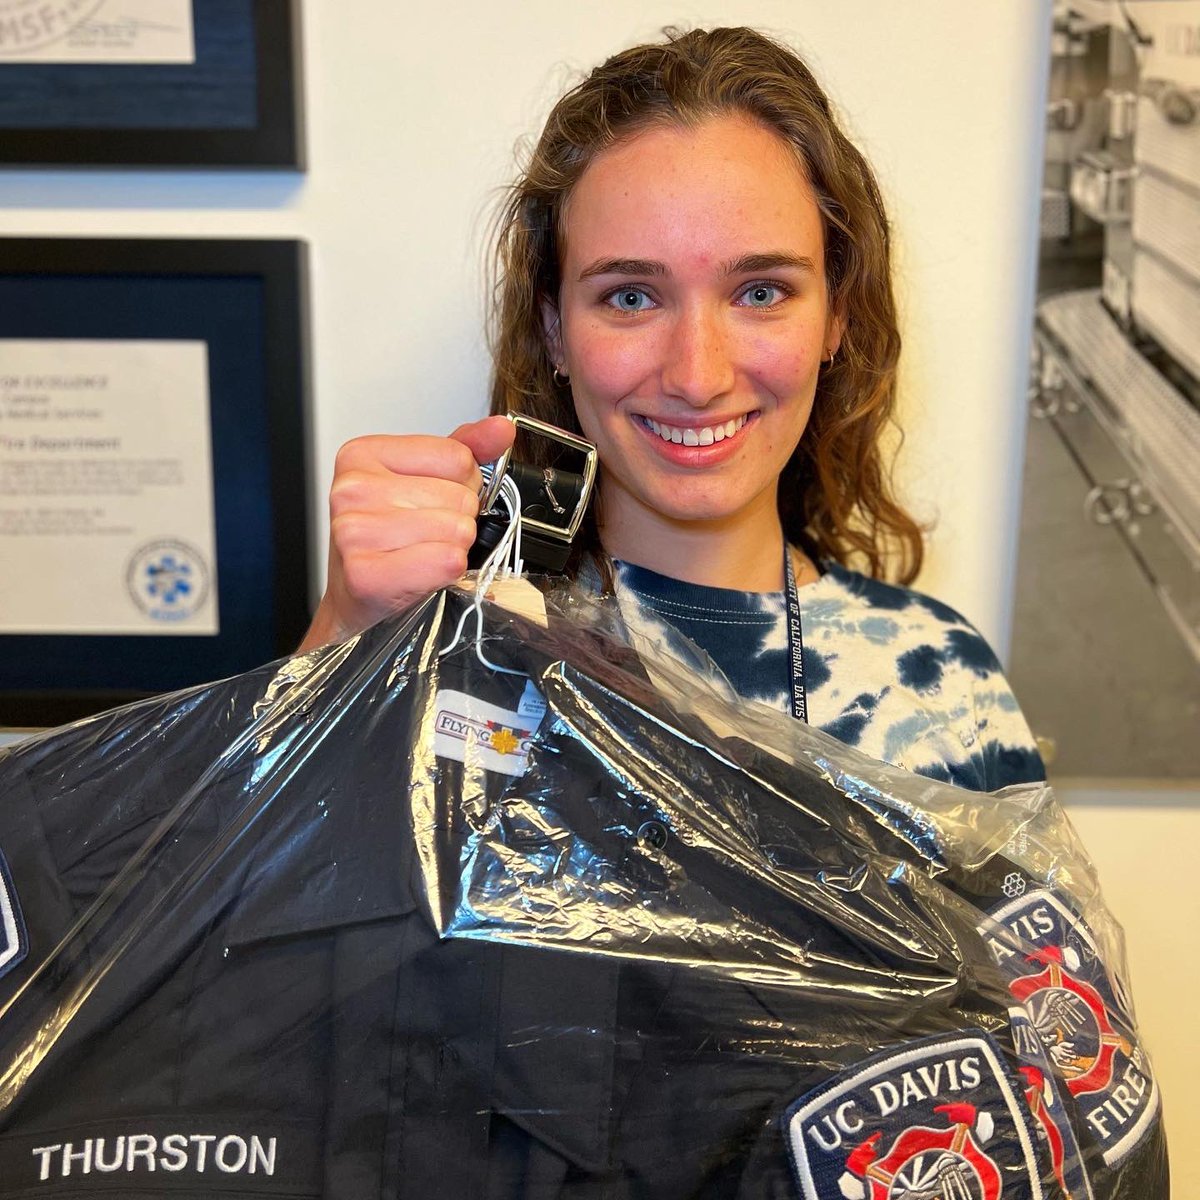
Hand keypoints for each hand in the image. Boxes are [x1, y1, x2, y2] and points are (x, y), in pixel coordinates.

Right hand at [299, 415, 516, 649]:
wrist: (355, 602)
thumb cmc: (386, 543)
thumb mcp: (421, 484)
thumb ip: (463, 451)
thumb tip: (500, 428)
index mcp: (362, 456)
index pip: (457, 456)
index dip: (460, 486)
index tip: (430, 503)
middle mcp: (351, 490)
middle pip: (459, 495)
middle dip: (456, 521)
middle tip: (423, 537)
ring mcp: (354, 532)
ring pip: (457, 529)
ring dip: (451, 549)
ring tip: (419, 555)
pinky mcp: (366, 573)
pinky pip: (447, 560)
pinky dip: (447, 573)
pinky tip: (420, 575)